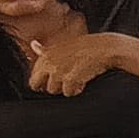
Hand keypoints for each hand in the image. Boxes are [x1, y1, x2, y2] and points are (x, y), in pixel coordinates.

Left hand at [23, 32, 138, 95]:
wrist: (105, 48)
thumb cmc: (86, 47)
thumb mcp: (63, 45)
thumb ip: (45, 50)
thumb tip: (33, 45)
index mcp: (45, 55)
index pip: (34, 75)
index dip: (44, 79)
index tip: (55, 77)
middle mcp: (48, 63)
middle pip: (36, 85)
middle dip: (48, 86)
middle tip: (63, 82)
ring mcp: (58, 71)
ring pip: (53, 90)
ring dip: (64, 88)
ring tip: (76, 79)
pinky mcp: (69, 79)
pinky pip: (68, 93)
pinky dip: (76, 90)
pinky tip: (83, 82)